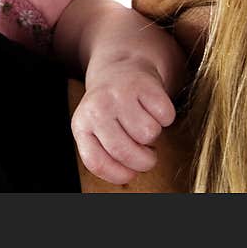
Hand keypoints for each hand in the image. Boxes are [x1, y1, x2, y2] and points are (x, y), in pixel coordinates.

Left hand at [71, 59, 175, 184]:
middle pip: (124, 152)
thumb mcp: (98, 131)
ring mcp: (118, 95)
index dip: (118, 174)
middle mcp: (96, 109)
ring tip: (144, 122)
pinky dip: (165, 117)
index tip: (130, 173)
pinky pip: (165, 116)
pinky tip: (152, 108)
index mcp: (81, 125)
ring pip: (148, 134)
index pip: (96, 162)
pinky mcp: (143, 84)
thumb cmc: (112, 110)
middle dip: (144, 161)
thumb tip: (127, 178)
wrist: (120, 68)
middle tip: (147, 154)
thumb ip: (105, 154)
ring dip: (153, 135)